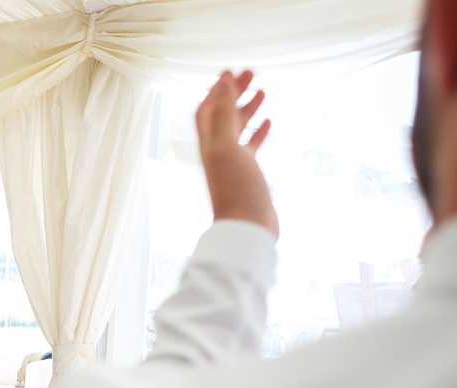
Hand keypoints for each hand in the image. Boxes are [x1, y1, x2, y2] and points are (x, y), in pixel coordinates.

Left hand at [196, 70, 278, 237]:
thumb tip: (222, 80)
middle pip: (223, 114)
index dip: (217, 90)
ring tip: (263, 91)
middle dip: (234, 93)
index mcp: (208, 143)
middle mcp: (217, 151)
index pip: (207, 108)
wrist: (247, 227)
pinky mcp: (248, 174)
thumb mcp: (227, 145)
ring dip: (248, 109)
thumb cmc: (236, 188)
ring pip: (238, 129)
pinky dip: (258, 132)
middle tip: (252, 73)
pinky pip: (251, 147)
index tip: (232, 71)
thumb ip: (224, 113)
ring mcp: (233, 163)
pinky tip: (269, 121)